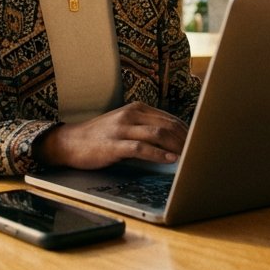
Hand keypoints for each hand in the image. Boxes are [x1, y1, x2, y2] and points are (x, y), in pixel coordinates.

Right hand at [35, 102, 187, 169]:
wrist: (69, 142)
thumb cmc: (100, 136)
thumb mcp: (124, 125)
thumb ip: (145, 127)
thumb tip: (173, 140)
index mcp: (136, 108)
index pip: (170, 118)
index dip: (187, 131)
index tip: (199, 142)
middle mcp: (131, 115)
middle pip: (167, 124)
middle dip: (186, 139)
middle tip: (199, 151)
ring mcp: (122, 129)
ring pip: (158, 134)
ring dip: (177, 145)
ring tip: (190, 156)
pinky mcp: (114, 145)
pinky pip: (141, 148)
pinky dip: (159, 154)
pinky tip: (170, 160)